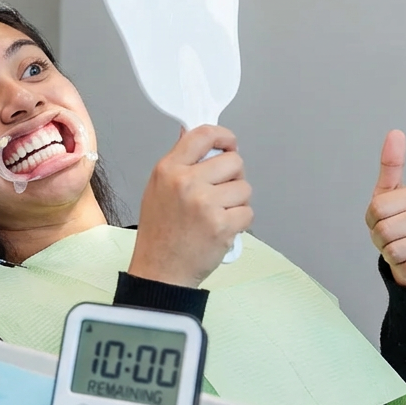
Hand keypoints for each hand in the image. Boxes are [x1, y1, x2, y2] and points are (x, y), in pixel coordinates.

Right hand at [129, 125, 252, 287]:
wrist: (160, 270)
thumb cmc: (159, 231)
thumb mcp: (157, 187)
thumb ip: (180, 162)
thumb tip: (198, 137)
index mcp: (169, 169)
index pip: (203, 134)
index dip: (224, 136)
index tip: (229, 143)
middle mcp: (186, 182)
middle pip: (234, 161)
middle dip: (234, 175)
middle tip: (221, 191)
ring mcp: (205, 204)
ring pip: (244, 188)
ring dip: (237, 201)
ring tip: (218, 213)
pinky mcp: (222, 225)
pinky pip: (248, 212)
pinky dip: (239, 222)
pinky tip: (221, 228)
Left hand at [366, 130, 405, 289]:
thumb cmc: (402, 225)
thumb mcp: (389, 195)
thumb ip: (391, 165)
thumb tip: (395, 133)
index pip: (377, 209)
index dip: (372, 220)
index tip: (382, 220)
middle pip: (385, 231)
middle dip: (380, 239)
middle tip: (391, 238)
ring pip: (395, 250)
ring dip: (391, 254)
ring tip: (402, 248)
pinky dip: (403, 268)